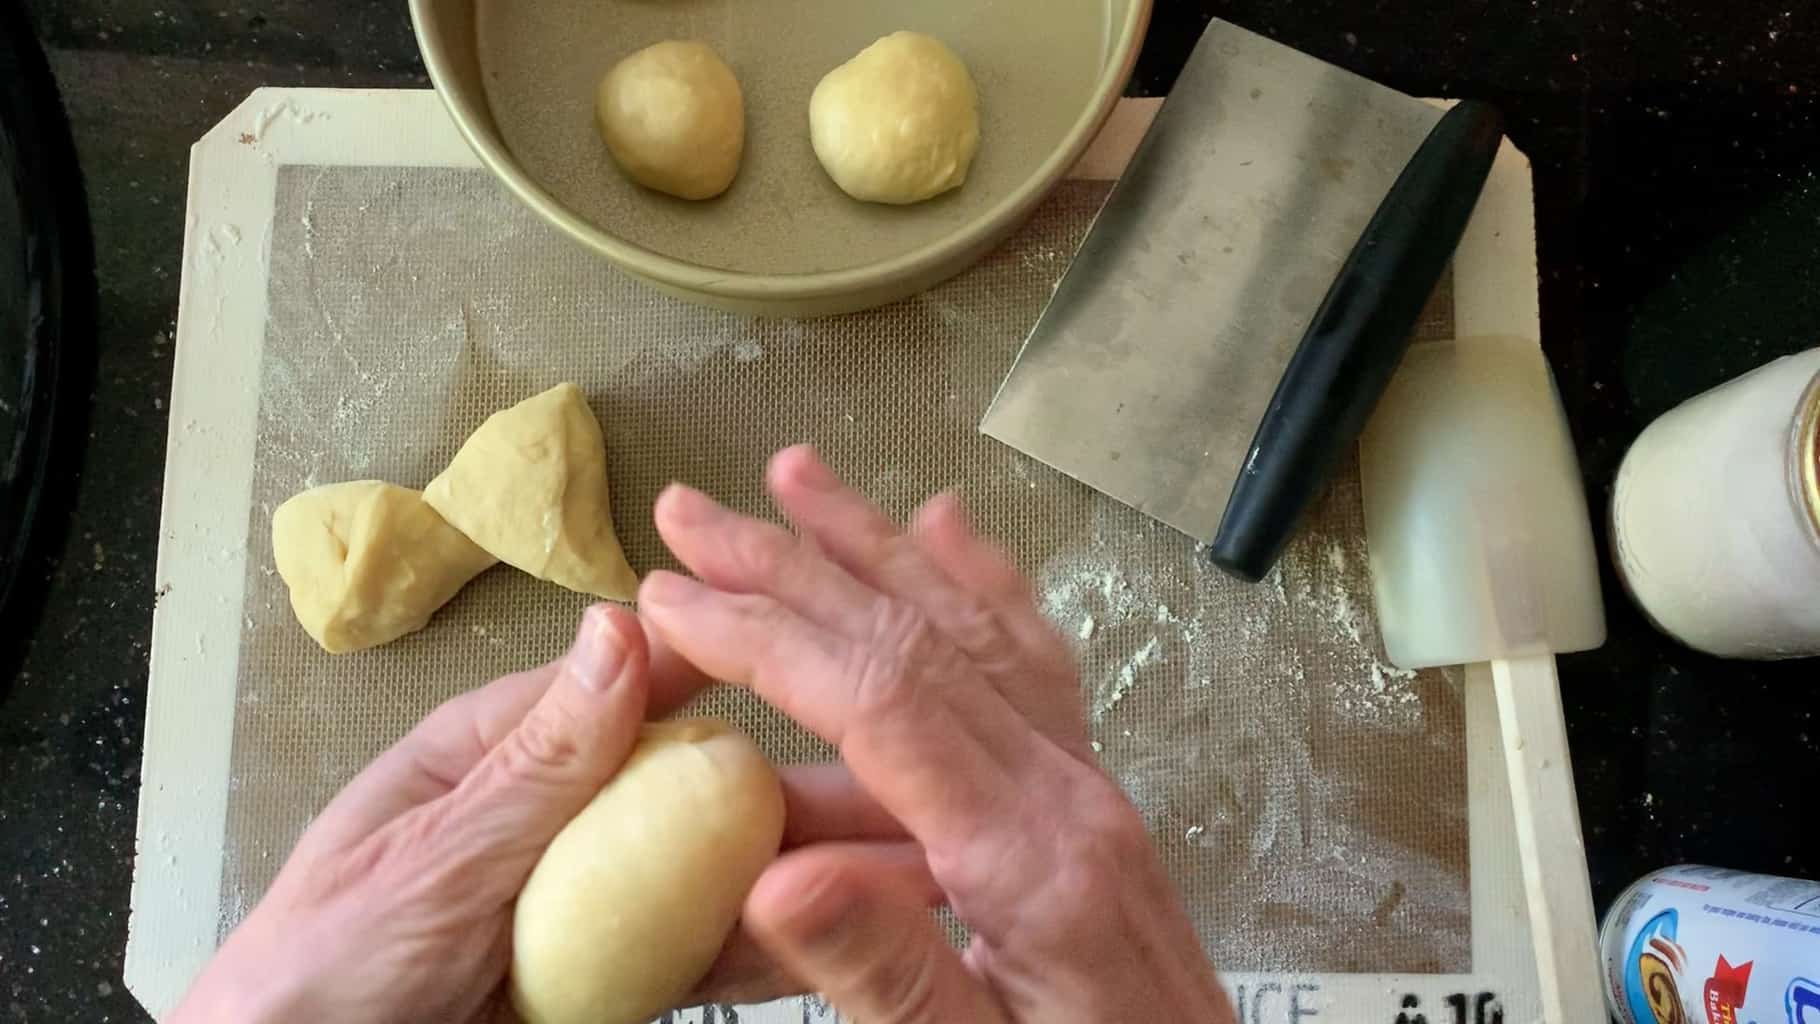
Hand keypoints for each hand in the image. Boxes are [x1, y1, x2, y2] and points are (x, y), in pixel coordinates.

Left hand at [170, 604, 912, 1021]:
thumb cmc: (311, 976)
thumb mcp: (429, 861)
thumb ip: (535, 764)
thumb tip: (620, 634)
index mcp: (500, 753)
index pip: (638, 684)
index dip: (739, 669)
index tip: (826, 664)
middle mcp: (562, 815)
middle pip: (703, 788)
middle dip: (808, 788)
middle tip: (909, 790)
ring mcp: (591, 901)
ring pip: (721, 873)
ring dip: (816, 871)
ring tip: (912, 869)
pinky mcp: (610, 979)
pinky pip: (700, 956)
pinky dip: (772, 949)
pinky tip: (841, 939)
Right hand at [640, 445, 1235, 1022]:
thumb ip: (888, 973)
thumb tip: (773, 881)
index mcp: (1029, 859)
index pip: (881, 703)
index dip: (767, 638)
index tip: (670, 599)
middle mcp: (1065, 793)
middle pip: (917, 639)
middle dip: (793, 565)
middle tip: (690, 516)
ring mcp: (1084, 784)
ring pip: (973, 629)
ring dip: (875, 545)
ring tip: (796, 476)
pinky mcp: (1086, 796)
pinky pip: (1035, 665)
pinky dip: (983, 586)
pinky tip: (947, 531)